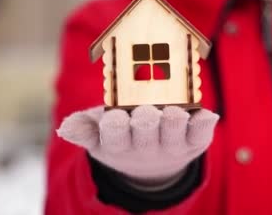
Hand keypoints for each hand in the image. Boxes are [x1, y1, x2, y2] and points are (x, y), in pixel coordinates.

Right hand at [57, 105, 218, 182]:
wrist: (153, 161)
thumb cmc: (122, 134)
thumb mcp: (98, 133)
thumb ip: (83, 127)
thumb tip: (66, 127)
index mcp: (119, 143)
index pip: (114, 137)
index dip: (115, 128)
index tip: (114, 117)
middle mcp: (147, 145)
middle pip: (145, 134)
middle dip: (145, 122)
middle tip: (145, 111)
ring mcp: (172, 143)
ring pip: (174, 132)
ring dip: (173, 121)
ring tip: (172, 110)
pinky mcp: (195, 140)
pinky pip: (201, 133)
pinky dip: (204, 124)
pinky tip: (205, 114)